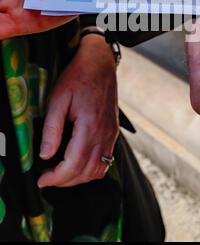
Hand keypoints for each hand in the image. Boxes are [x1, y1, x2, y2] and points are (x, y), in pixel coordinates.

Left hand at [38, 34, 118, 186]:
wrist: (99, 63)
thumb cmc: (78, 77)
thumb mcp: (58, 99)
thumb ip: (52, 129)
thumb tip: (45, 155)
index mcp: (90, 127)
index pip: (74, 165)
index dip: (56, 178)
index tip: (42, 179)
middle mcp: (104, 134)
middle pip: (86, 172)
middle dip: (65, 181)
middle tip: (48, 177)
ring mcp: (111, 134)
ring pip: (99, 170)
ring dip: (79, 178)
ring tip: (62, 173)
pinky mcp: (113, 132)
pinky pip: (107, 160)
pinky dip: (93, 170)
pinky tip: (80, 164)